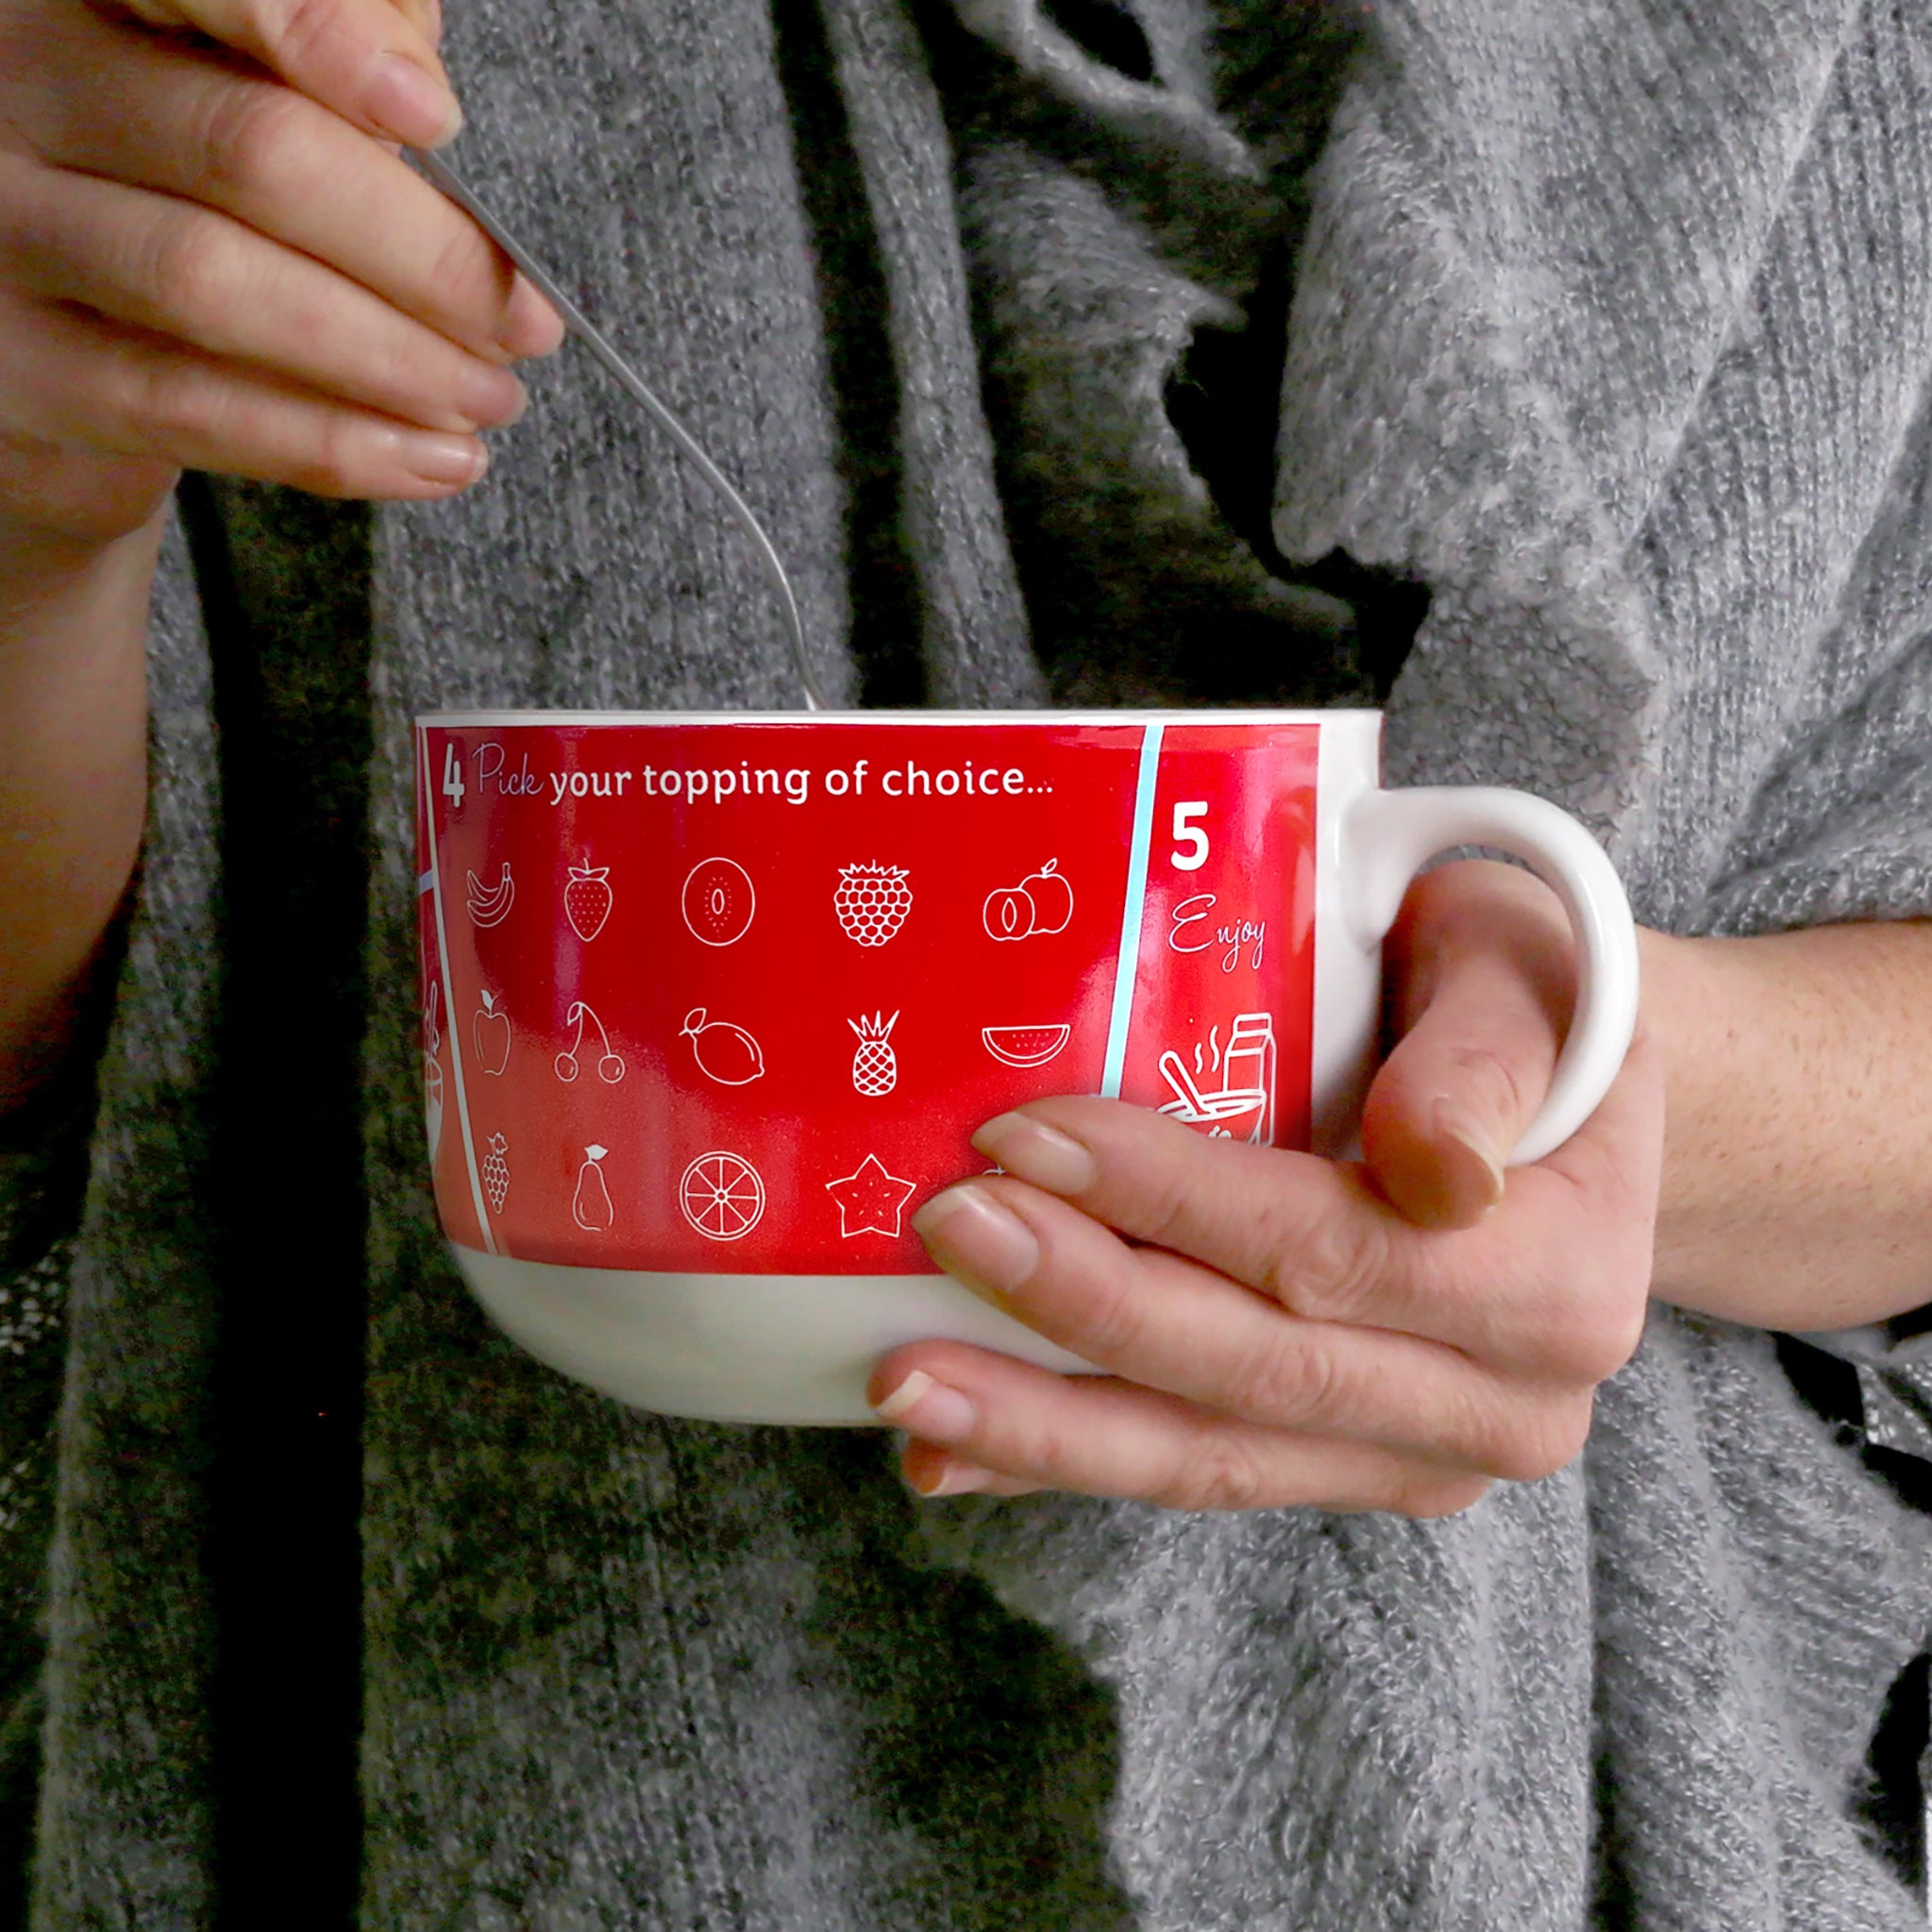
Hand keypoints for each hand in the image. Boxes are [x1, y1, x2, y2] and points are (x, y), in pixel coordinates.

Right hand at [0, 0, 560, 547]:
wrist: (64, 347)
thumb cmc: (192, 194)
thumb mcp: (265, 93)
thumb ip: (347, 44)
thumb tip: (417, 83)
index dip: (316, 30)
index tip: (433, 119)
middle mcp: (23, 86)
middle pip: (246, 150)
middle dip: (420, 253)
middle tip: (522, 324)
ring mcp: (8, 228)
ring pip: (213, 284)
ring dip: (389, 359)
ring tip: (489, 398)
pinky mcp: (19, 371)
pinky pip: (189, 408)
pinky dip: (334, 443)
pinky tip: (434, 458)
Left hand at [869, 861, 1663, 1512]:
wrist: (1584, 1113)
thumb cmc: (1533, 1002)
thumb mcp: (1531, 976)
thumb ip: (1486, 1058)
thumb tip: (1437, 1168)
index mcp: (1559, 1275)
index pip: (1325, 1249)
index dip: (1166, 1200)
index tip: (1023, 1134)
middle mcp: (1508, 1401)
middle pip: (1253, 1369)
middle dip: (1078, 1307)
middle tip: (944, 1233)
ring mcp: (1428, 1455)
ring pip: (1214, 1457)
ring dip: (1047, 1425)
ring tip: (907, 1386)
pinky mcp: (1358, 1469)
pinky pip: (1206, 1472)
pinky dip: (1074, 1459)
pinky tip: (957, 1452)